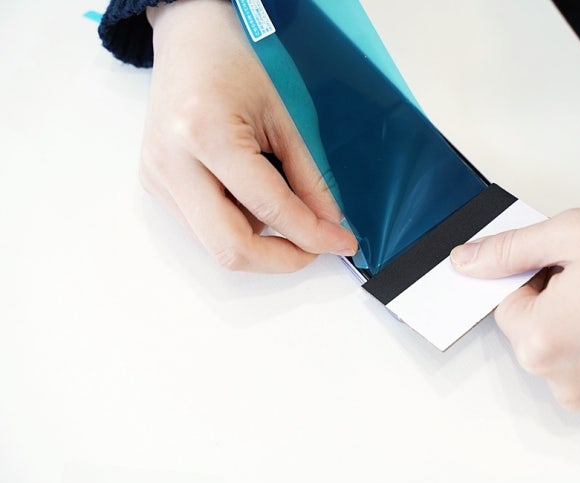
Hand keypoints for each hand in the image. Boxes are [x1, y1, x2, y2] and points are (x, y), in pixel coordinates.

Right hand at [140, 0, 356, 271]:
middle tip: (314, 248)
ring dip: (260, 242)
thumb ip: (307, 176)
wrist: (188, 41)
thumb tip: (328, 223)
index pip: (269, 208)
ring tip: (280, 206)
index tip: (341, 243)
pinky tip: (249, 198)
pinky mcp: (154, 187)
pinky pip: (203, 230)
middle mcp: (172, 163)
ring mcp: (157, 179)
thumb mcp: (282, 116)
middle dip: (281, 259)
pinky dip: (238, 227)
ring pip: (217, 245)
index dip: (312, 235)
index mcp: (205, 133)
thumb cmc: (233, 65)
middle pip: (231, 248)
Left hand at [451, 208, 579, 421]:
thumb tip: (465, 261)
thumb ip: (507, 251)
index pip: (507, 306)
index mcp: (541, 341)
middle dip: (557, 306)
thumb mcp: (571, 233)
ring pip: (569, 358)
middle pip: (536, 336)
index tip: (571, 268)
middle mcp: (566, 383)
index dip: (537, 279)